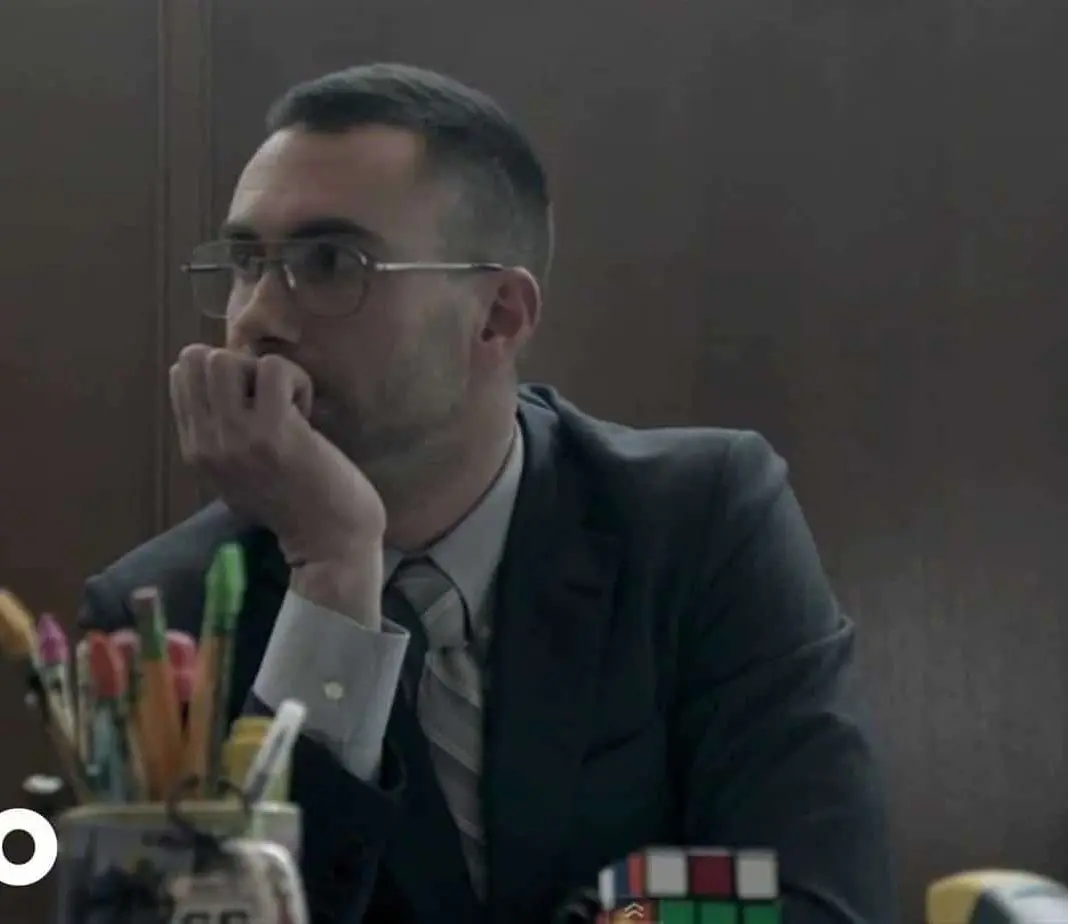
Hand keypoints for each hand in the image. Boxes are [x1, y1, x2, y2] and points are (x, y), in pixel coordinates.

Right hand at [169, 346, 386, 569]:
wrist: (329, 540)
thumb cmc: (294, 503)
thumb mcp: (237, 472)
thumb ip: (219, 433)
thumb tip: (217, 377)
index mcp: (195, 450)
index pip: (182, 375)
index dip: (224, 374)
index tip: (254, 403)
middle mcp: (206, 444)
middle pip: (196, 359)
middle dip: (239, 365)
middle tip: (270, 399)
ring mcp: (236, 438)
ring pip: (225, 359)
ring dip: (266, 372)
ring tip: (288, 405)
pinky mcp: (273, 432)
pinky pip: (273, 368)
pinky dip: (297, 380)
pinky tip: (307, 415)